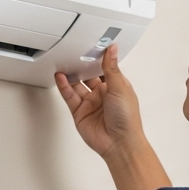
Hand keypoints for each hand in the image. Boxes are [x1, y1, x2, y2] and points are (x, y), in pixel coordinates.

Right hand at [55, 44, 145, 159]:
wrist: (119, 143)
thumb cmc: (127, 119)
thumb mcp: (120, 87)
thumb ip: (111, 68)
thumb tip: (112, 49)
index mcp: (116, 86)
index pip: (104, 68)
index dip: (97, 58)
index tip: (90, 46)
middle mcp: (102, 94)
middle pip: (88, 75)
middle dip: (81, 65)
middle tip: (72, 53)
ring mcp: (90, 104)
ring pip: (77, 85)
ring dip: (70, 75)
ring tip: (63, 63)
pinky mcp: (79, 112)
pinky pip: (70, 96)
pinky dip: (64, 86)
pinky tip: (61, 77)